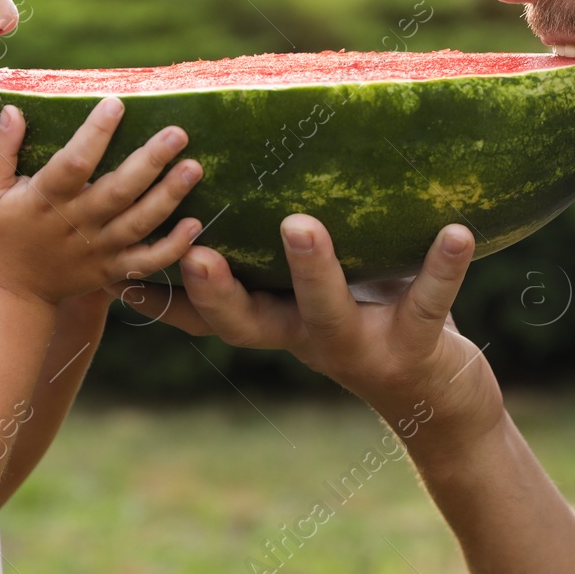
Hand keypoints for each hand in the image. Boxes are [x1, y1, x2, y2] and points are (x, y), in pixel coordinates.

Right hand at [0, 97, 202, 307]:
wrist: (11, 293)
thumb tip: (12, 110)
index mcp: (45, 200)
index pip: (74, 163)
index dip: (95, 134)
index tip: (116, 103)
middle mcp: (77, 224)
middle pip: (118, 191)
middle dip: (150, 162)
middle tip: (178, 133)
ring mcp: (98, 250)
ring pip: (140, 223)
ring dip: (169, 196)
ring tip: (194, 168)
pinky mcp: (112, 270)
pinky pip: (147, 261)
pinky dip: (173, 247)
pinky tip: (196, 224)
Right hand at [114, 214, 503, 449]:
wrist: (443, 403)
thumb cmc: (375, 321)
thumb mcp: (322, 292)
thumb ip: (285, 251)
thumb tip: (252, 170)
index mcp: (280, 322)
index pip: (210, 317)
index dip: (165, 301)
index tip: (118, 274)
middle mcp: (309, 340)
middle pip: (249, 322)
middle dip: (217, 289)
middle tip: (195, 250)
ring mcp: (361, 347)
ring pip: (327, 313)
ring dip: (312, 270)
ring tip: (301, 224)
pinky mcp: (419, 346)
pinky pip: (429, 302)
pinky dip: (441, 267)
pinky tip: (456, 231)